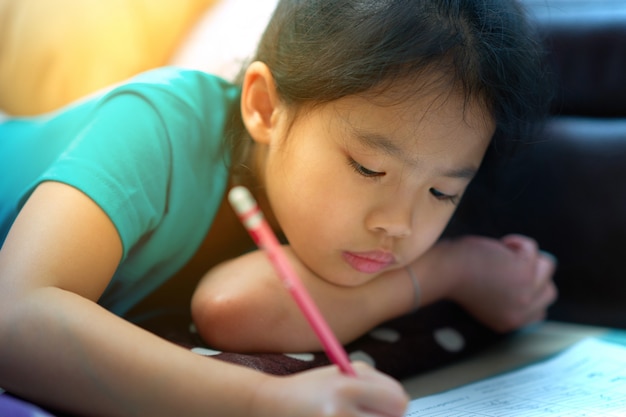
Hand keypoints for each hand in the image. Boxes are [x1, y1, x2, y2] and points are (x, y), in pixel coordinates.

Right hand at [252, 362, 408, 416]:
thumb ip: (374, 383)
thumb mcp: (340, 373)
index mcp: (346, 388)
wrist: (270, 407)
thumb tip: (401, 403)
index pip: (398, 401)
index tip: (388, 404)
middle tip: (368, 413)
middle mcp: (340, 414)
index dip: (396, 403)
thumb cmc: (308, 389)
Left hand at [446, 234, 557, 332]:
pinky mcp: (525, 269)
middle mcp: (522, 310)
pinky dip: (517, 241)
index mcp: (511, 322)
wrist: (446, 271)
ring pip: (546, 266)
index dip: (535, 293)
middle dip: (535, 274)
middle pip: (549, 291)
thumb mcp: (486, 301)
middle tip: (514, 263)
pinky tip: (501, 244)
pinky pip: (532, 247)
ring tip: (504, 252)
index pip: (540, 312)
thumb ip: (507, 299)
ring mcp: (526, 291)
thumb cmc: (457, 279)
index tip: (522, 279)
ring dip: (526, 255)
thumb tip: (528, 280)